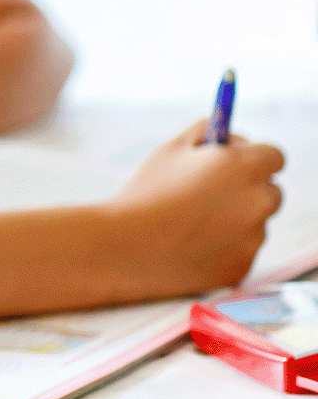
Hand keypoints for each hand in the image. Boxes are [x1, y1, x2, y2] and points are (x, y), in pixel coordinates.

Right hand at [109, 120, 284, 293]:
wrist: (124, 248)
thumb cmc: (145, 193)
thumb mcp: (171, 149)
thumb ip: (206, 131)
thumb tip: (227, 136)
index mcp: (245, 166)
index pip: (274, 157)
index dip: (252, 158)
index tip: (234, 164)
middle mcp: (260, 201)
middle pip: (270, 192)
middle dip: (247, 191)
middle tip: (209, 195)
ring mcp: (254, 238)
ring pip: (254, 225)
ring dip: (234, 222)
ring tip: (188, 226)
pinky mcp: (243, 267)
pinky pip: (240, 252)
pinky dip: (222, 250)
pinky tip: (189, 248)